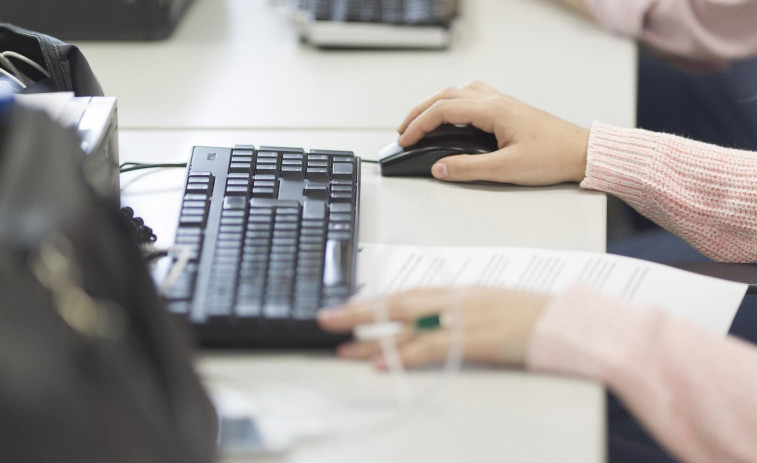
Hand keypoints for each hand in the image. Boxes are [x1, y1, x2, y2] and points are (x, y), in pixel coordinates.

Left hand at [317, 286, 549, 369]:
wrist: (571, 323)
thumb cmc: (538, 317)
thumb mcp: (496, 307)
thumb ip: (465, 313)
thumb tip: (437, 324)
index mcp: (464, 291)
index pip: (411, 294)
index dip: (379, 301)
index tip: (354, 307)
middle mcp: (460, 299)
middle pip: (400, 302)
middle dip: (362, 311)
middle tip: (330, 318)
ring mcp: (467, 318)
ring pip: (408, 325)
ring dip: (373, 337)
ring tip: (344, 347)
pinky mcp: (476, 340)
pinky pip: (431, 347)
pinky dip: (403, 355)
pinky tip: (382, 361)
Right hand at [398, 81, 589, 184]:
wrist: (582, 153)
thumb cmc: (553, 158)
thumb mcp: (506, 169)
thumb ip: (468, 169)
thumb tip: (440, 168)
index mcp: (493, 110)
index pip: (444, 110)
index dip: (419, 125)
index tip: (405, 139)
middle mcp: (496, 100)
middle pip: (446, 95)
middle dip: (420, 112)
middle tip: (403, 130)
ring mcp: (503, 102)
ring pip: (459, 92)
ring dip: (435, 104)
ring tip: (421, 121)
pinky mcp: (509, 110)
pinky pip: (472, 96)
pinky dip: (453, 103)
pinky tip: (453, 116)